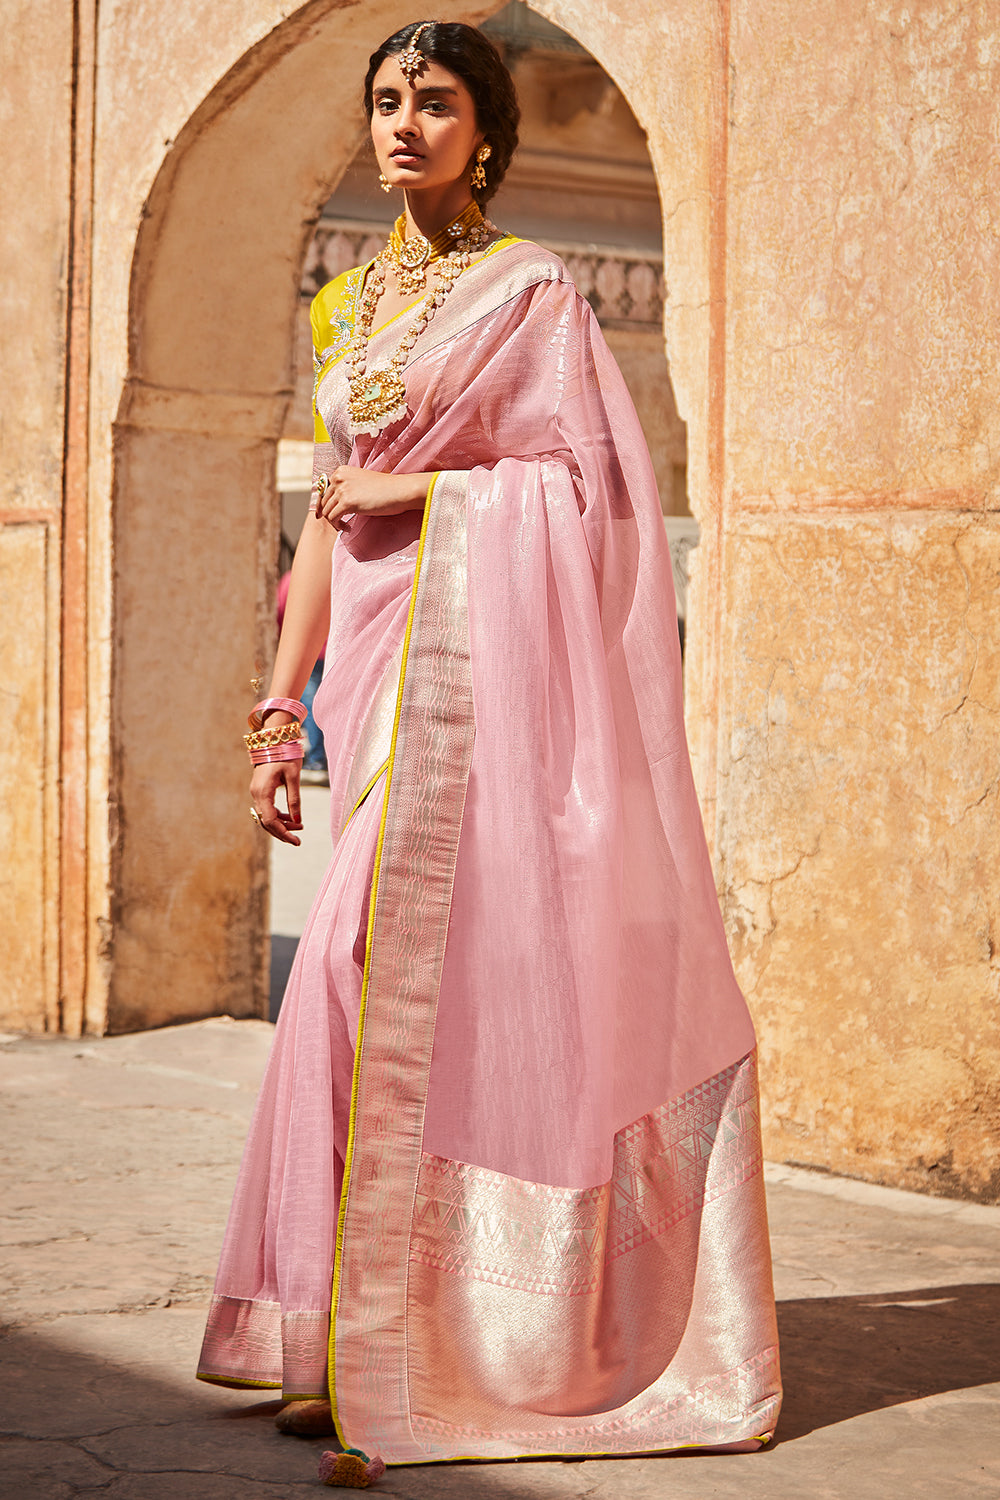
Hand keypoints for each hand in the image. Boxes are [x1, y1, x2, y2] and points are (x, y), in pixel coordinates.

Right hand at [251, 762, 302, 844]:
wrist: (274, 738)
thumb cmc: (285, 755)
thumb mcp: (294, 777)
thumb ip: (294, 800)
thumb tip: (297, 820)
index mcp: (263, 792)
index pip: (270, 821)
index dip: (283, 833)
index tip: (296, 841)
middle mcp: (256, 794)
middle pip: (266, 822)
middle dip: (282, 832)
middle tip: (298, 840)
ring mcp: (256, 792)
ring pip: (266, 816)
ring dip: (281, 824)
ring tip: (299, 827)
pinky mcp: (260, 789)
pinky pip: (267, 808)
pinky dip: (278, 816)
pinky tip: (291, 818)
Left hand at [312, 467, 430, 530]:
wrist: (400, 491)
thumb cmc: (384, 489)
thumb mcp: (360, 482)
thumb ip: (346, 487)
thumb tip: (333, 502)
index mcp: (340, 471)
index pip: (323, 491)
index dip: (327, 505)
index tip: (335, 514)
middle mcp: (338, 478)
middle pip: (324, 502)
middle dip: (331, 514)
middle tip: (341, 522)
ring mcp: (342, 489)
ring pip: (326, 511)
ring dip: (334, 521)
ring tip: (345, 526)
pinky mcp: (347, 502)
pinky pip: (333, 518)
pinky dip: (338, 525)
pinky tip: (348, 527)